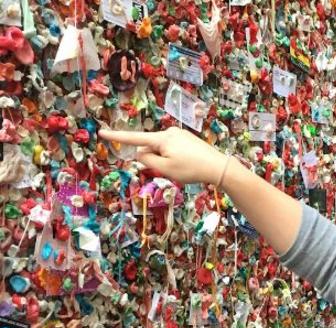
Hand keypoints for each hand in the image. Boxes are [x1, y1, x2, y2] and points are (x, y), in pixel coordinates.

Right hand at [98, 127, 226, 184]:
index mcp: (161, 138)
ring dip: (164, 159)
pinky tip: (186, 165)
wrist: (217, 166)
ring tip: (182, 168)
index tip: (101, 132)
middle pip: (150, 147)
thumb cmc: (190, 169)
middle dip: (153, 159)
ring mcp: (179, 134)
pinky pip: (172, 148)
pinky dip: (173, 158)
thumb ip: (147, 161)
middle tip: (171, 170)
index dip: (117, 137)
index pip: (134, 138)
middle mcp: (169, 132)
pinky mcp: (187, 139)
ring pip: (161, 149)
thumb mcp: (165, 169)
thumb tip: (139, 153)